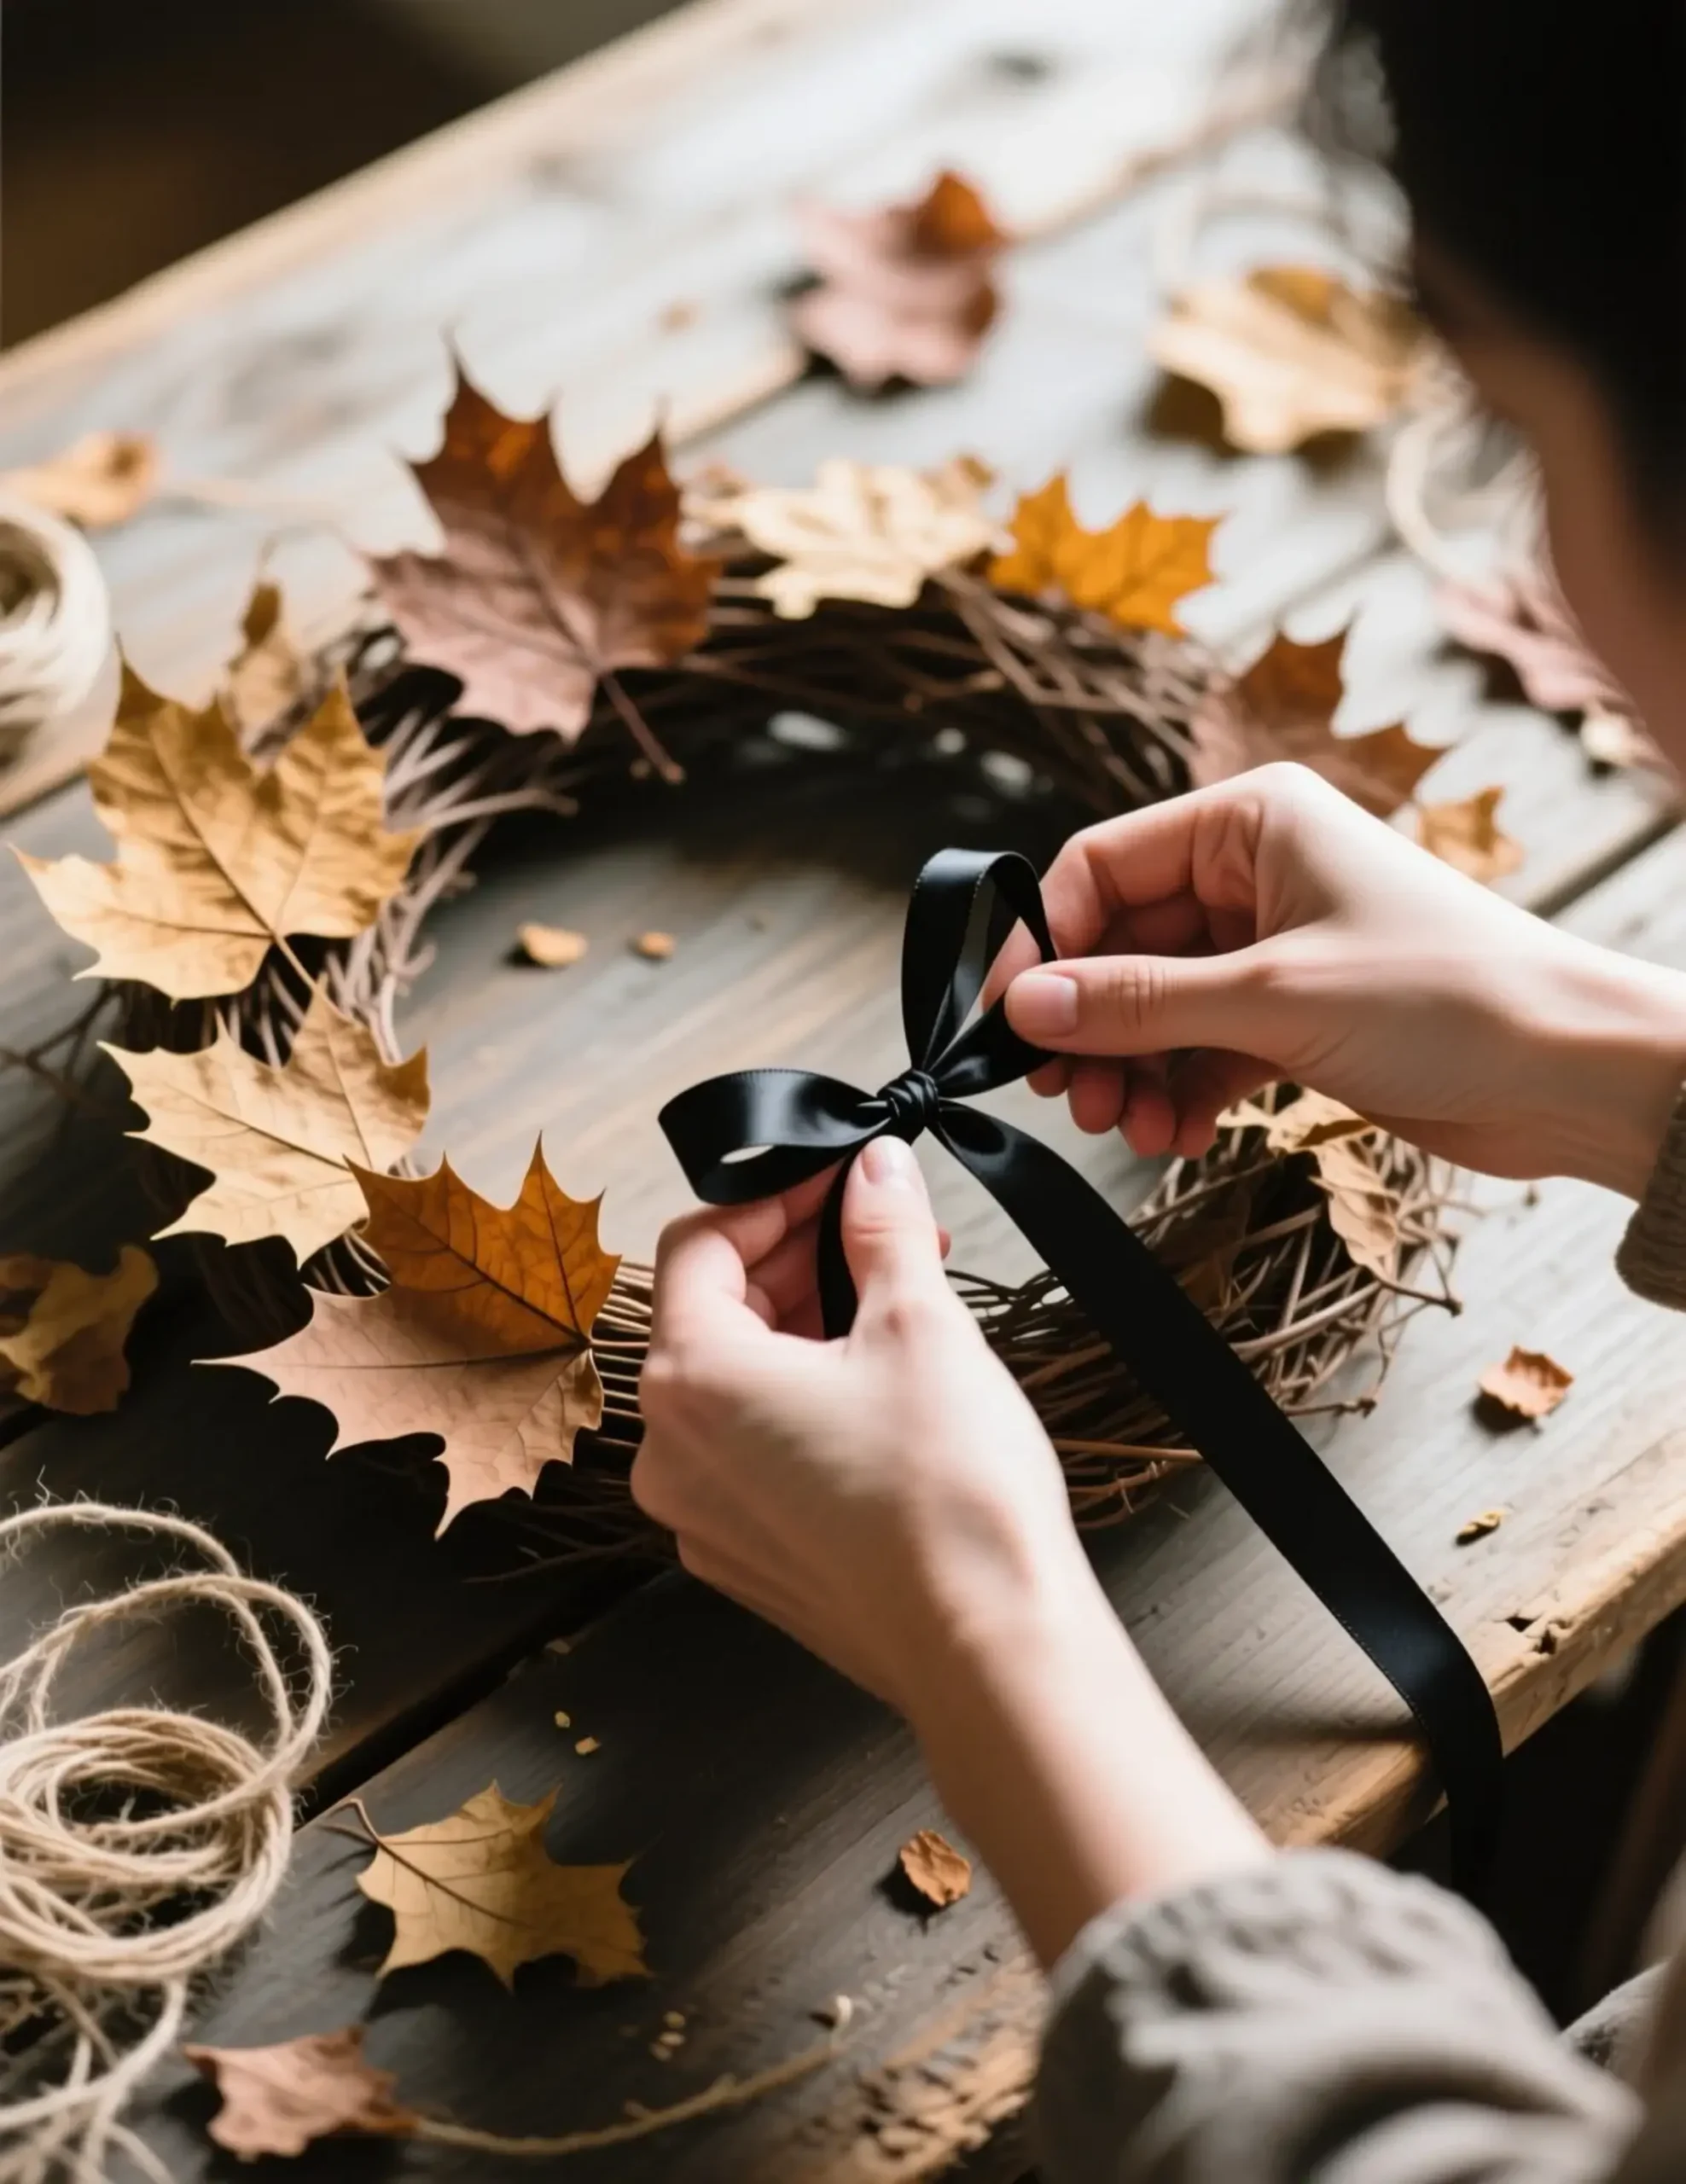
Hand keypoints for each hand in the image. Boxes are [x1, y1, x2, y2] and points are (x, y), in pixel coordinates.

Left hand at [633, 1142, 1267, 1963]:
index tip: (840, 1179)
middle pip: (710, 1314)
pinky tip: (881, 1389)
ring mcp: (704, 1517)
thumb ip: (884, 1228)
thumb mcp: (920, 1324)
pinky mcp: (749, 1561)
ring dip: (805, 1328)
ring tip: (896, 1302)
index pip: (699, 1243)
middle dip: (797, 1259)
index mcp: (691, 1381)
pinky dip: (803, 1402)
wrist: (990, 1647)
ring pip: (733, 1386)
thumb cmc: (950, 1497)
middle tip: (882, 1231)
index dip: (774, 1195)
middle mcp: (671, 1454)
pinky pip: (753, 1453)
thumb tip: (875, 1168)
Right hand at [999, 764, 1685, 1193]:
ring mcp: (1272, 948)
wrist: (1571, 1073)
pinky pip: (1198, 1047)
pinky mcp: (1292, 1016)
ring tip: (1128, 1128)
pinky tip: (1177, 1136)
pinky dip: (1177, 1092)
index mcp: (1250, 821)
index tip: (1005, 1020)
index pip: (1101, 866)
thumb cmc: (1449, 998)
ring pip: (1154, 1005)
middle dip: (1087, 1024)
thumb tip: (1025, 1008)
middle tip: (1068, 1095)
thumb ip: (1137, 1002)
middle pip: (1119, 944)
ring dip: (1129, 1070)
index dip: (1042, 943)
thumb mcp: (1271, 997)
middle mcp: (1253, 873)